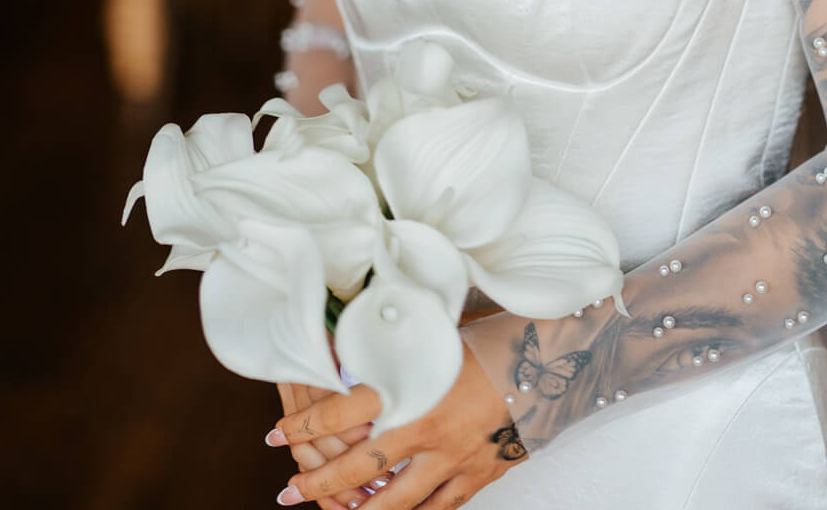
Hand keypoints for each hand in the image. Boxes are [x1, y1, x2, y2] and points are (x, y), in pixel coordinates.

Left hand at [267, 340, 529, 508]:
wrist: (551, 357)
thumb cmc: (491, 336)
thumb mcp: (437, 334)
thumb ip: (397, 347)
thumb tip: (354, 343)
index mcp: (414, 388)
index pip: (341, 413)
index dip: (303, 425)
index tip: (276, 433)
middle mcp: (429, 429)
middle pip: (360, 469)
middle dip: (318, 482)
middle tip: (289, 492)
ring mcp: (454, 459)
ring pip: (396, 504)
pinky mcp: (478, 476)